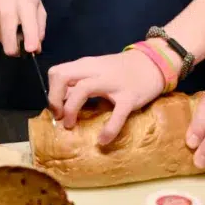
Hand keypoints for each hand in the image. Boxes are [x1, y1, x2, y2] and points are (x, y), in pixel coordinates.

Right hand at [0, 0, 45, 55]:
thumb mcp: (37, 3)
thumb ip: (39, 26)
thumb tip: (36, 48)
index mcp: (24, 5)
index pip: (28, 27)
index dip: (30, 42)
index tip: (32, 50)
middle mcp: (6, 12)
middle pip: (9, 44)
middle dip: (17, 51)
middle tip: (24, 46)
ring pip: (4, 43)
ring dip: (11, 38)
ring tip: (13, 23)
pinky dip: (3, 33)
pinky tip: (4, 20)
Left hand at [48, 50, 164, 143]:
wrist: (153, 64)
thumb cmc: (121, 70)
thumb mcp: (97, 70)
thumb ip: (80, 82)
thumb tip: (62, 101)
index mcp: (86, 65)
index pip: (57, 72)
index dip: (52, 92)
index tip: (56, 107)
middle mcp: (96, 71)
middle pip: (62, 76)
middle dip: (54, 99)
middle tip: (59, 116)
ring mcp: (113, 83)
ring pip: (82, 89)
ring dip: (71, 109)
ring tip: (71, 125)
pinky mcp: (129, 96)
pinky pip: (117, 114)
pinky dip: (108, 129)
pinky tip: (103, 140)